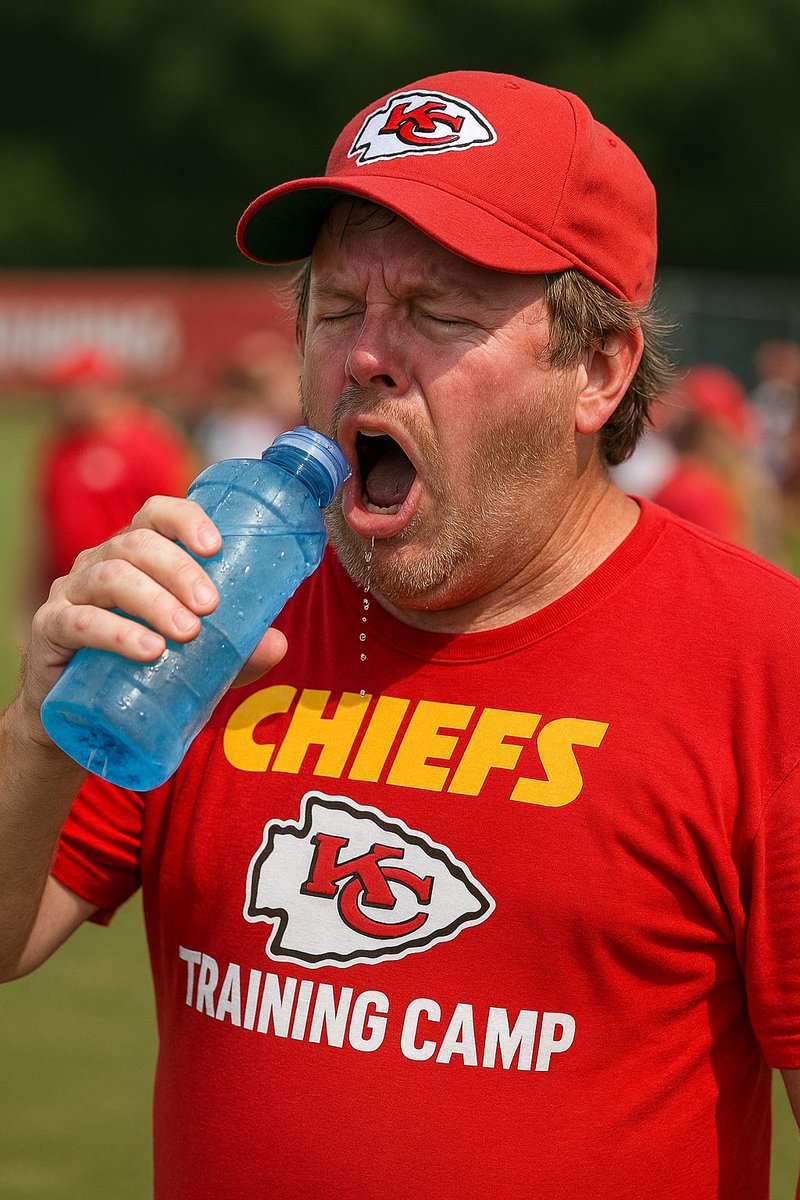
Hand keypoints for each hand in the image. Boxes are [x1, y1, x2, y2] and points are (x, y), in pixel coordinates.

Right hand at [21, 496, 287, 724]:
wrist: (86, 720)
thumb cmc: (146, 670)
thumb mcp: (199, 658)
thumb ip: (238, 650)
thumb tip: (279, 645)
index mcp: (137, 555)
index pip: (156, 514)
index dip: (184, 519)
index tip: (215, 546)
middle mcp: (101, 563)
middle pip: (136, 544)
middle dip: (178, 569)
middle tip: (210, 607)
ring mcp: (71, 593)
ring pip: (110, 577)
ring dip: (153, 600)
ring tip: (186, 632)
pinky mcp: (51, 630)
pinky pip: (78, 622)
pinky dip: (115, 633)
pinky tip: (146, 650)